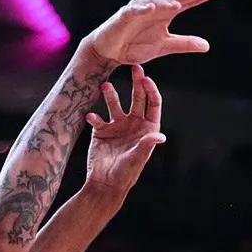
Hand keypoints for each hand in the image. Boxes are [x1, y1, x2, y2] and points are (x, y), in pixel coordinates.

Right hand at [85, 66, 164, 199]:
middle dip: (137, 82)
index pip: (152, 104)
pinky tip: (91, 117)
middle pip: (137, 98)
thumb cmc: (125, 175)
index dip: (150, 90)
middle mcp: (133, 124)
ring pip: (115, 103)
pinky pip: (97, 118)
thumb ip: (146, 145)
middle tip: (134, 67)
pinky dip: (93, 116)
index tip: (145, 78)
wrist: (104, 185)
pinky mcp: (100, 131)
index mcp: (147, 129)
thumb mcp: (137, 159)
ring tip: (105, 87)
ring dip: (111, 94)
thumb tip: (161, 136)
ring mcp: (116, 126)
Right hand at [86, 0, 225, 66]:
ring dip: (168, 2)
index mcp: (166, 13)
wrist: (110, 51)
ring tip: (180, 4)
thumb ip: (184, 44)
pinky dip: (142, 9)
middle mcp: (155, 7)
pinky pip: (134, 10)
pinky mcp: (124, 16)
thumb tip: (207, 45)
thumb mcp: (164, 46)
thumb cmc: (135, 45)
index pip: (189, 1)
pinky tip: (151, 8)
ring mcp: (139, 9)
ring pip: (156, 2)